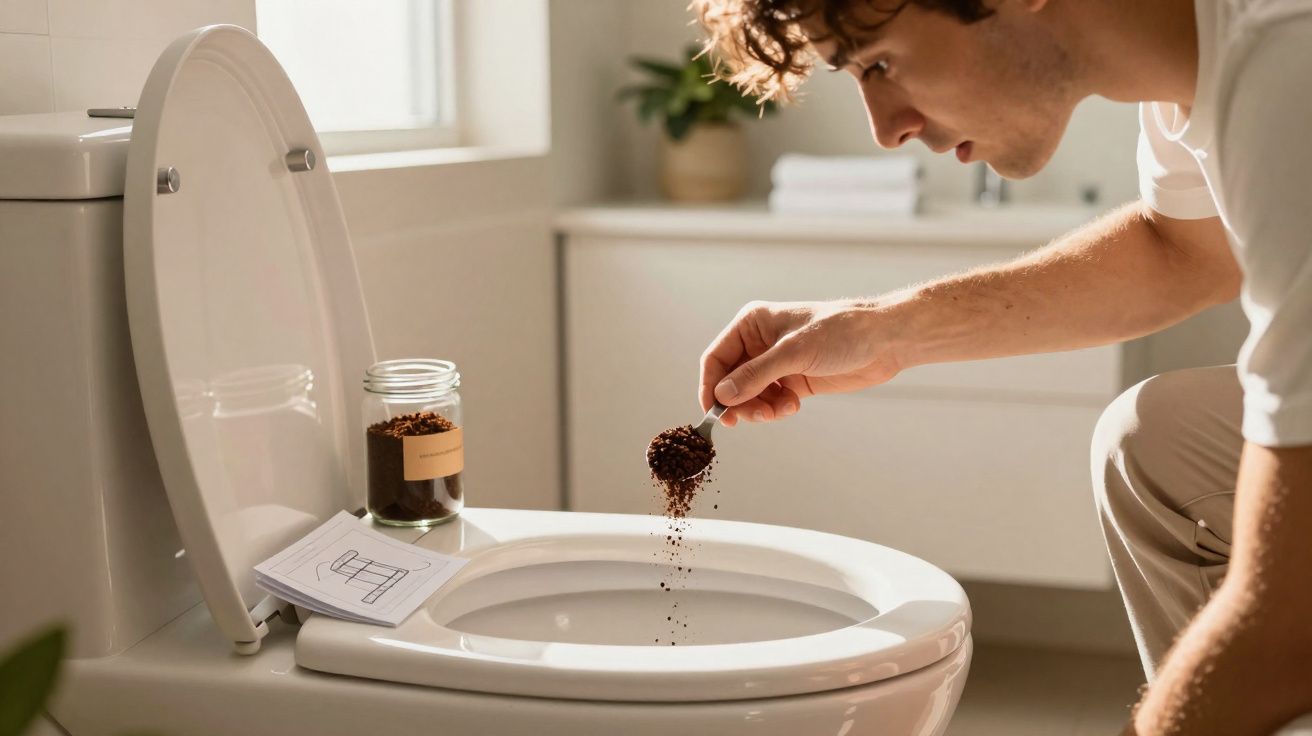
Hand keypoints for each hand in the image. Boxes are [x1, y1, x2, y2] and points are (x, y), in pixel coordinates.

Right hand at [699, 300, 903, 425]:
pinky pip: (770, 402)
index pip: (716, 359)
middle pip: (730, 382)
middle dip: (739, 403)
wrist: (883, 341)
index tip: (713, 414)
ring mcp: (776, 364)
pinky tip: (793, 406)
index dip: (710, 387)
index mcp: (752, 324)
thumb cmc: (841, 332)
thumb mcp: (794, 352)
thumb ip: (756, 374)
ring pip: (750, 396)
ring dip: (759, 409)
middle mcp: (759, 343)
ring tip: (779, 411)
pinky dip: (776, 409)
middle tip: (753, 418)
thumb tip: (722, 396)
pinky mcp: (793, 381)